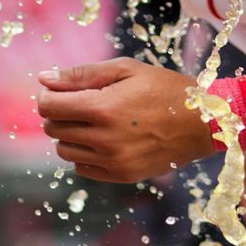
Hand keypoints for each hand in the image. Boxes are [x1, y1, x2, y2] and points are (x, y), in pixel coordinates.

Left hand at [37, 57, 216, 182]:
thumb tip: (43, 78)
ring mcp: (112, 161)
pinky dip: (86, 153)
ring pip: (64, 150)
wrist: (202, 121)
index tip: (63, 92)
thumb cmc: (165, 88)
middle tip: (85, 103)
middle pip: (53, 128)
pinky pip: (82, 167)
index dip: (50, 96)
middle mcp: (103, 138)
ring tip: (97, 122)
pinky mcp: (121, 175)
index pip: (48, 106)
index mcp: (102, 107)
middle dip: (61, 114)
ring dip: (72, 135)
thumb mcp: (126, 69)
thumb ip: (82, 74)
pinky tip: (106, 139)